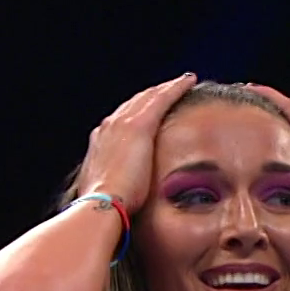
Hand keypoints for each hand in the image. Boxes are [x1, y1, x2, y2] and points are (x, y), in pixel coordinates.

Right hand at [79, 73, 197, 211]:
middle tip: (168, 89)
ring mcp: (123, 124)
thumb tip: (123, 204)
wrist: (101, 204)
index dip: (135, 114)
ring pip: (148, 97)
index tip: (147, 113)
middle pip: (133, 104)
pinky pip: (162, 98)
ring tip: (182, 81)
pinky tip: (189, 81)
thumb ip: (116, 191)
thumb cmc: (104, 209)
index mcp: (100, 144)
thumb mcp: (107, 196)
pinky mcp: (140, 125)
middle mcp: (108, 128)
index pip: (120, 122)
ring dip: (165, 88)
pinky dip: (175, 87)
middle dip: (150, 97)